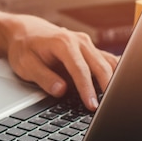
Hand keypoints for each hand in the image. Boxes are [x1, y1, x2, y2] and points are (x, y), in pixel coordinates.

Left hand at [2, 14, 118, 110]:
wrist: (25, 31)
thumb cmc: (24, 47)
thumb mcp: (25, 64)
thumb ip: (43, 78)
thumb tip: (61, 91)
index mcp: (63, 43)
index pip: (80, 69)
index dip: (87, 89)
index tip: (92, 105)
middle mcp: (79, 41)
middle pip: (101, 66)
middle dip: (106, 88)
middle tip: (106, 109)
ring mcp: (87, 44)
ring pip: (108, 63)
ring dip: (113, 81)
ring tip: (113, 101)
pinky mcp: (90, 49)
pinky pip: (107, 60)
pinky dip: (114, 73)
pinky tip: (117, 87)